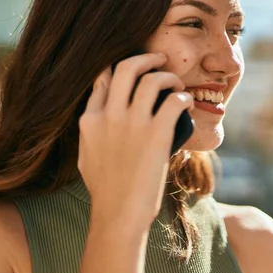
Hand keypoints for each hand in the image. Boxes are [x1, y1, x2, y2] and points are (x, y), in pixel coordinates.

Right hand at [77, 53, 193, 229]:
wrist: (118, 214)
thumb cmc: (105, 190)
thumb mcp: (86, 155)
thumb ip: (90, 132)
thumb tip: (97, 119)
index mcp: (90, 119)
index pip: (102, 77)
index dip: (119, 66)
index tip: (135, 68)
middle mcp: (109, 115)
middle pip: (126, 67)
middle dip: (146, 57)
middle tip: (160, 58)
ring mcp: (133, 123)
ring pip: (152, 79)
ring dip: (168, 77)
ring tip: (177, 85)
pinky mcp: (157, 133)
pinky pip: (174, 101)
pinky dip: (184, 98)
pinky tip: (186, 103)